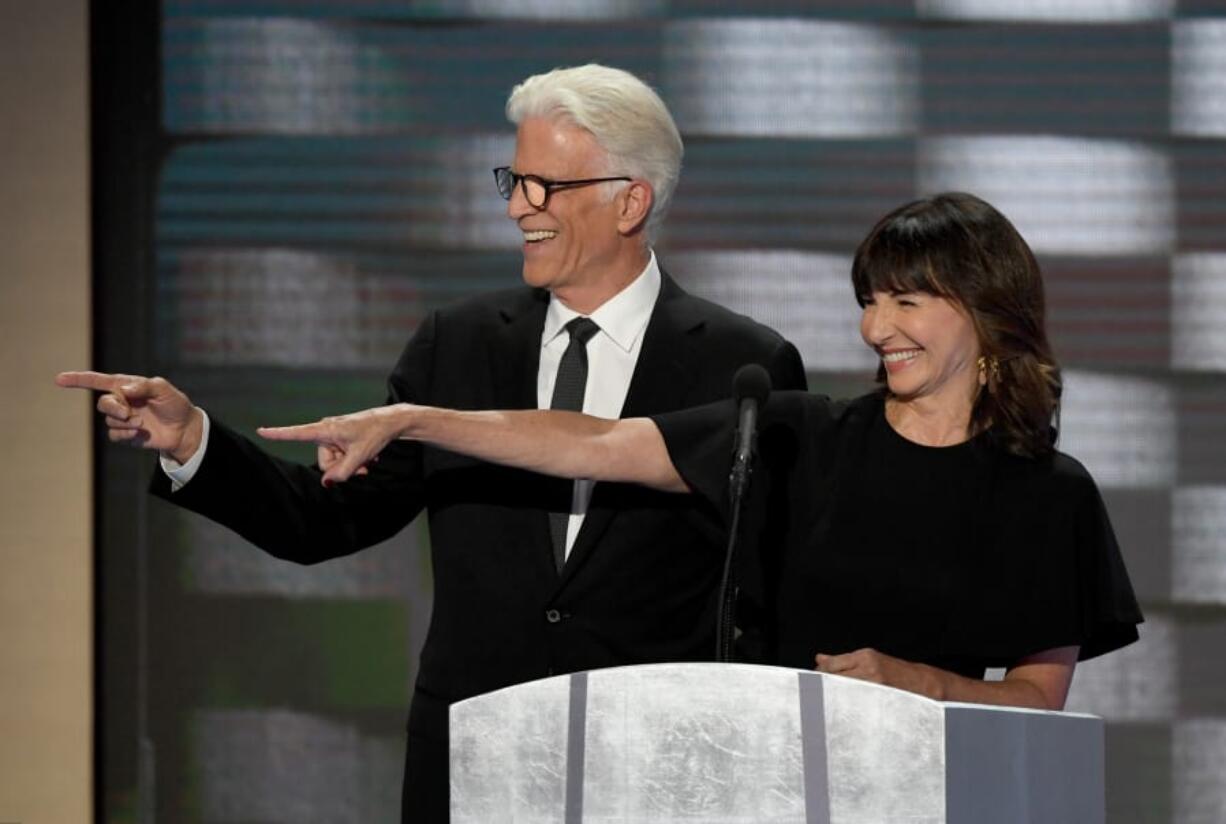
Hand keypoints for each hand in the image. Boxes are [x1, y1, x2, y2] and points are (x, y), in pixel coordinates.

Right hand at [56, 370, 203, 462]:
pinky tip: (138, 433)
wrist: (184, 428)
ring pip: (109, 421)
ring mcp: (123, 419)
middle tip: (129, 413)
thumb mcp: (164, 390)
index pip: (98, 381)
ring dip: (124, 422)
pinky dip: (125, 434)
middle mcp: (122, 402)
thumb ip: (145, 387)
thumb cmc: (175, 404)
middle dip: (113, 408)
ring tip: (142, 423)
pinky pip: (114, 435)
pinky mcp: (126, 434)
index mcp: (127, 386)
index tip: (59, 379)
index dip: (78, 380)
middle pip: (103, 404)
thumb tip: (124, 391)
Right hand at [258, 405, 406, 485]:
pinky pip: (341, 456)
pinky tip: (369, 457)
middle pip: (323, 461)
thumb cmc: (375, 434)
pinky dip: (354, 460)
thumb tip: (326, 482)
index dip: (277, 434)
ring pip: (334, 461)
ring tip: (368, 460)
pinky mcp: (342, 438)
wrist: (391, 422)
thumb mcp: (359, 457)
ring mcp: (334, 435)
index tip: (260, 430)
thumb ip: (342, 472)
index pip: (297, 433)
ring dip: (351, 465)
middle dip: (341, 468)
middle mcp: (326, 431)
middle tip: (362, 466)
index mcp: (325, 430)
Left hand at [815, 648, 941, 699]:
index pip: (832, 665)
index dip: (818, 674)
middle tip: (815, 696)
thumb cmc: (893, 671)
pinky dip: (847, 709)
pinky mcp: (880, 701)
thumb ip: (842, 660)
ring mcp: (875, 687)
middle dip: (823, 688)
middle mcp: (869, 670)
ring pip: (844, 694)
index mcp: (865, 656)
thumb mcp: (869, 659)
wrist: (922, 684)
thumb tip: (819, 659)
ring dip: (833, 699)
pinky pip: (856, 706)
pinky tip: (842, 712)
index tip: (811, 681)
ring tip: (827, 705)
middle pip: (835, 680)